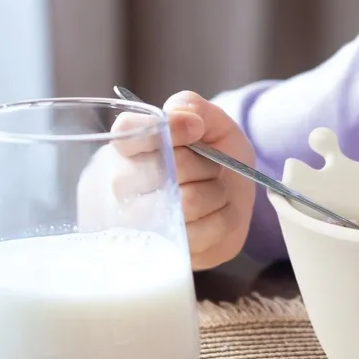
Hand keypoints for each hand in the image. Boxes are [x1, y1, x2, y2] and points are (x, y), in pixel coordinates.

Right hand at [104, 92, 256, 268]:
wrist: (234, 199)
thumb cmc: (215, 155)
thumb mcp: (211, 122)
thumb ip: (193, 106)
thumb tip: (187, 119)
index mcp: (130, 147)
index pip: (128, 132)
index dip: (169, 129)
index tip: (197, 129)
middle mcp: (123, 186)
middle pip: (166, 169)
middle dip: (203, 164)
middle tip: (210, 167)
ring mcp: (139, 224)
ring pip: (188, 202)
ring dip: (216, 192)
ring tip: (213, 191)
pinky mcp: (165, 251)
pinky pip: (204, 232)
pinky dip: (224, 219)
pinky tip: (215, 215)